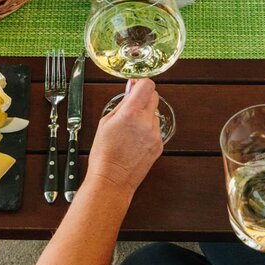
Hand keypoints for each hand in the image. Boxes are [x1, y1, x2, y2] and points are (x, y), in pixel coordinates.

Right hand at [86, 78, 163, 192]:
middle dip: (144, 99)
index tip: (135, 87)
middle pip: (154, 97)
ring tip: (130, 131)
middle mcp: (146, 122)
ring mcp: (155, 134)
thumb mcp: (106, 122)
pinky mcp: (159, 145)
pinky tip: (135, 141)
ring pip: (155, 114)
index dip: (141, 84)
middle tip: (131, 108)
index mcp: (131, 113)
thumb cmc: (104, 154)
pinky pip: (156, 129)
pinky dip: (148, 130)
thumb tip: (131, 88)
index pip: (147, 85)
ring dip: (145, 116)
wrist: (112, 179)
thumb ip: (122, 102)